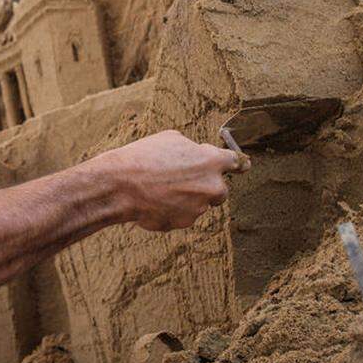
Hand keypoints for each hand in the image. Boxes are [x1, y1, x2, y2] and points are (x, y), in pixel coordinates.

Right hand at [100, 129, 241, 231]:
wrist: (121, 185)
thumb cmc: (143, 157)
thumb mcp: (170, 139)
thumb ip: (192, 149)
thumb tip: (196, 155)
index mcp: (211, 162)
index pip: (235, 162)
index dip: (235, 164)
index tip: (241, 167)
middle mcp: (211, 186)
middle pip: (219, 189)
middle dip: (206, 186)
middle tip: (183, 179)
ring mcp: (199, 208)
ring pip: (197, 203)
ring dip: (184, 197)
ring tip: (158, 187)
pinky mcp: (184, 223)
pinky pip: (182, 215)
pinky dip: (171, 209)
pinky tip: (153, 200)